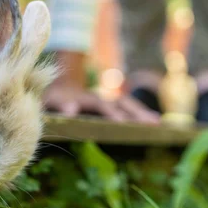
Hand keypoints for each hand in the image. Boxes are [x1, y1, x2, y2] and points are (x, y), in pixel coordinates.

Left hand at [42, 51, 159, 122]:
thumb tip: (72, 110)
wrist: (53, 84)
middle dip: (136, 113)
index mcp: (83, 97)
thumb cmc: (50, 97)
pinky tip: (152, 122)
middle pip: (120, 103)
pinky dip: (138, 114)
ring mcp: (104, 99)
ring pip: (126, 105)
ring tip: (159, 123)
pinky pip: (125, 108)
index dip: (112, 113)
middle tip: (153, 123)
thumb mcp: (48, 100)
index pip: (101, 104)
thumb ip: (59, 105)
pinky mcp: (106, 104)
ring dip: (142, 113)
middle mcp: (97, 96)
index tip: (122, 123)